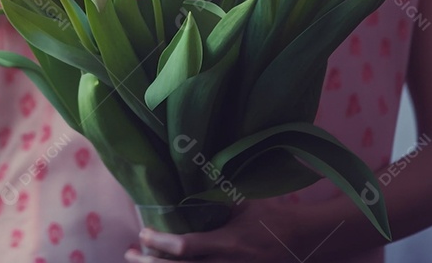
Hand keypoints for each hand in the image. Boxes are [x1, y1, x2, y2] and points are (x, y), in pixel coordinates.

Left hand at [123, 199, 329, 262]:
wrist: (301, 241)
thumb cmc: (270, 216)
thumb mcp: (243, 202)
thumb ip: (215, 196)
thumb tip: (187, 177)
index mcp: (228, 243)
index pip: (187, 247)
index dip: (161, 242)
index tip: (143, 232)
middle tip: (130, 254)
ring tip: (141, 262)